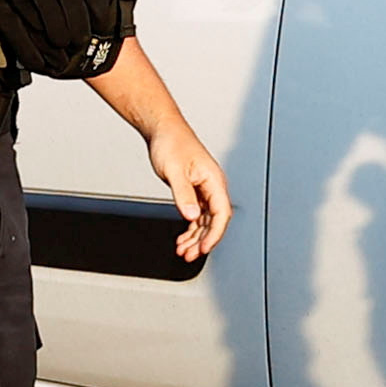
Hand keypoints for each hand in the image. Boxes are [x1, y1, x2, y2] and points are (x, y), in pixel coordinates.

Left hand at [143, 121, 232, 262]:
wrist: (164, 130)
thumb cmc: (172, 143)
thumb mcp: (174, 171)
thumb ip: (184, 195)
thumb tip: (191, 216)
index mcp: (213, 179)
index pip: (221, 213)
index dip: (214, 234)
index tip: (203, 249)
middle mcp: (212, 186)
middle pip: (214, 221)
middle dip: (203, 241)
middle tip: (189, 255)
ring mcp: (205, 190)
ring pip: (205, 221)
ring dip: (195, 238)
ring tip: (183, 251)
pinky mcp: (195, 191)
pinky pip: (197, 215)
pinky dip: (190, 229)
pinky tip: (182, 238)